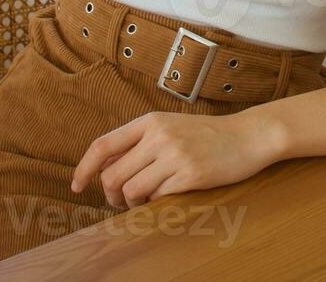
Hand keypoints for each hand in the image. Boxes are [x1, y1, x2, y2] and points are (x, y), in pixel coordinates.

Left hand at [69, 110, 284, 210]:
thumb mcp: (170, 127)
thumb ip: (140, 142)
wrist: (248, 136)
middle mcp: (158, 136)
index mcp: (149, 121)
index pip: (102, 145)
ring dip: (132, 203)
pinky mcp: (191, 174)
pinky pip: (157, 198)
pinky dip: (155, 204)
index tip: (77, 185)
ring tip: (144, 202)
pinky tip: (165, 198)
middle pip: (113, 174)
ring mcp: (175, 155)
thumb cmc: (206, 135)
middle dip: (110, 195)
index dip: (84, 168)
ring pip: (131, 190)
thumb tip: (105, 167)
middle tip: (121, 201)